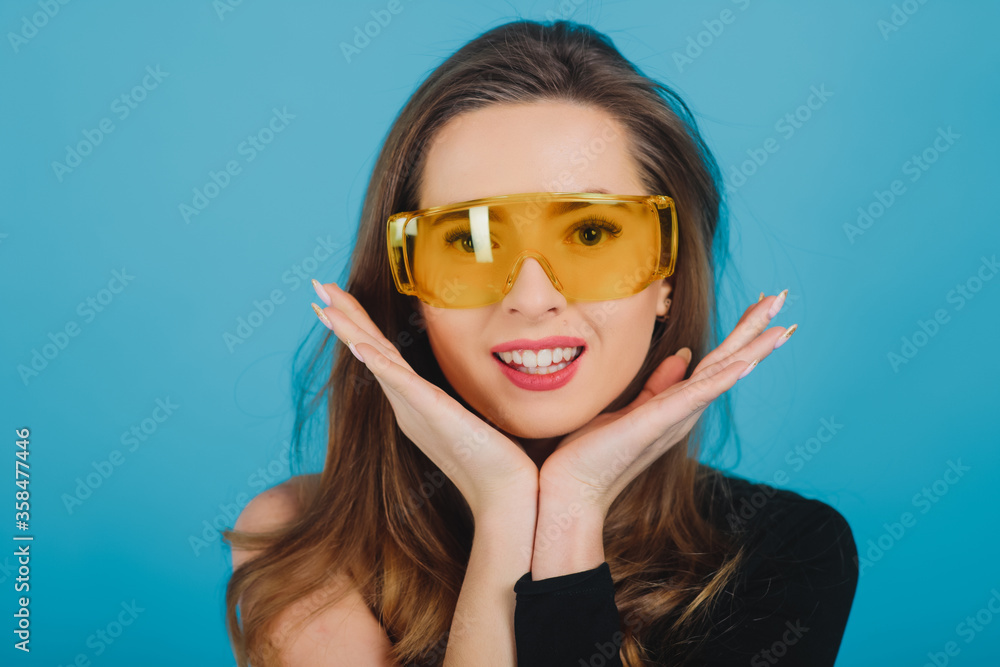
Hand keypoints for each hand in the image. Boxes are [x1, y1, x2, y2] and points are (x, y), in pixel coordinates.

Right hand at [310, 280, 538, 520]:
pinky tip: (359, 346)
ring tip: (326, 305)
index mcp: (413, 402)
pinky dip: (377, 363)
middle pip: (368, 349)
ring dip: (350, 331)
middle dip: (343, 317)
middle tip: (318, 286)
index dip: (357, 325)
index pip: (380, 354)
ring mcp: (415, 409)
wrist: (504, 494)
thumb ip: (459, 400)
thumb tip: (470, 384)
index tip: (336, 300)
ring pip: (375, 360)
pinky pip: (399, 383)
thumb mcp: (471, 419)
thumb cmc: (494, 460)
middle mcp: (407, 404)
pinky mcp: (432, 413)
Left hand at [538, 291, 795, 519]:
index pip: (715, 361)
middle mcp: (683, 411)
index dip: (739, 334)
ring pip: (720, 375)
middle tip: (781, 300)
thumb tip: (681, 356)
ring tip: (780, 327)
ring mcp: (674, 417)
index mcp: (677, 404)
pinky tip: (745, 363)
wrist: (573, 489)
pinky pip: (696, 396)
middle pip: (726, 363)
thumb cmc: (595, 450)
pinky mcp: (657, 422)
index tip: (761, 306)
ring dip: (751, 350)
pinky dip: (722, 379)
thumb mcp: (632, 407)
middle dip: (754, 332)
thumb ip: (659, 383)